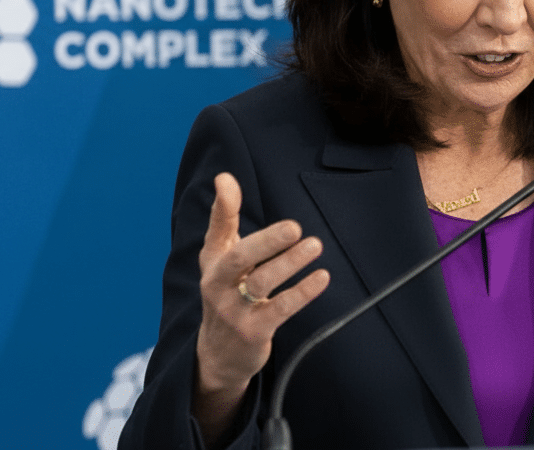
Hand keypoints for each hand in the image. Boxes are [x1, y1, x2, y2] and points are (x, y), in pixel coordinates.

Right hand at [193, 172, 329, 439]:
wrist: (218, 355)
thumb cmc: (226, 294)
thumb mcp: (220, 259)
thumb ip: (225, 220)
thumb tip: (225, 178)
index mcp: (212, 262)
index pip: (216, 230)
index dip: (222, 206)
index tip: (226, 180)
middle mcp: (218, 284)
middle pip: (239, 258)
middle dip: (267, 241)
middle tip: (294, 227)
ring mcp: (234, 309)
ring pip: (262, 282)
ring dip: (290, 263)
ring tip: (315, 246)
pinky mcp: (253, 331)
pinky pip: (280, 309)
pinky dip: (302, 292)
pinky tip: (321, 278)